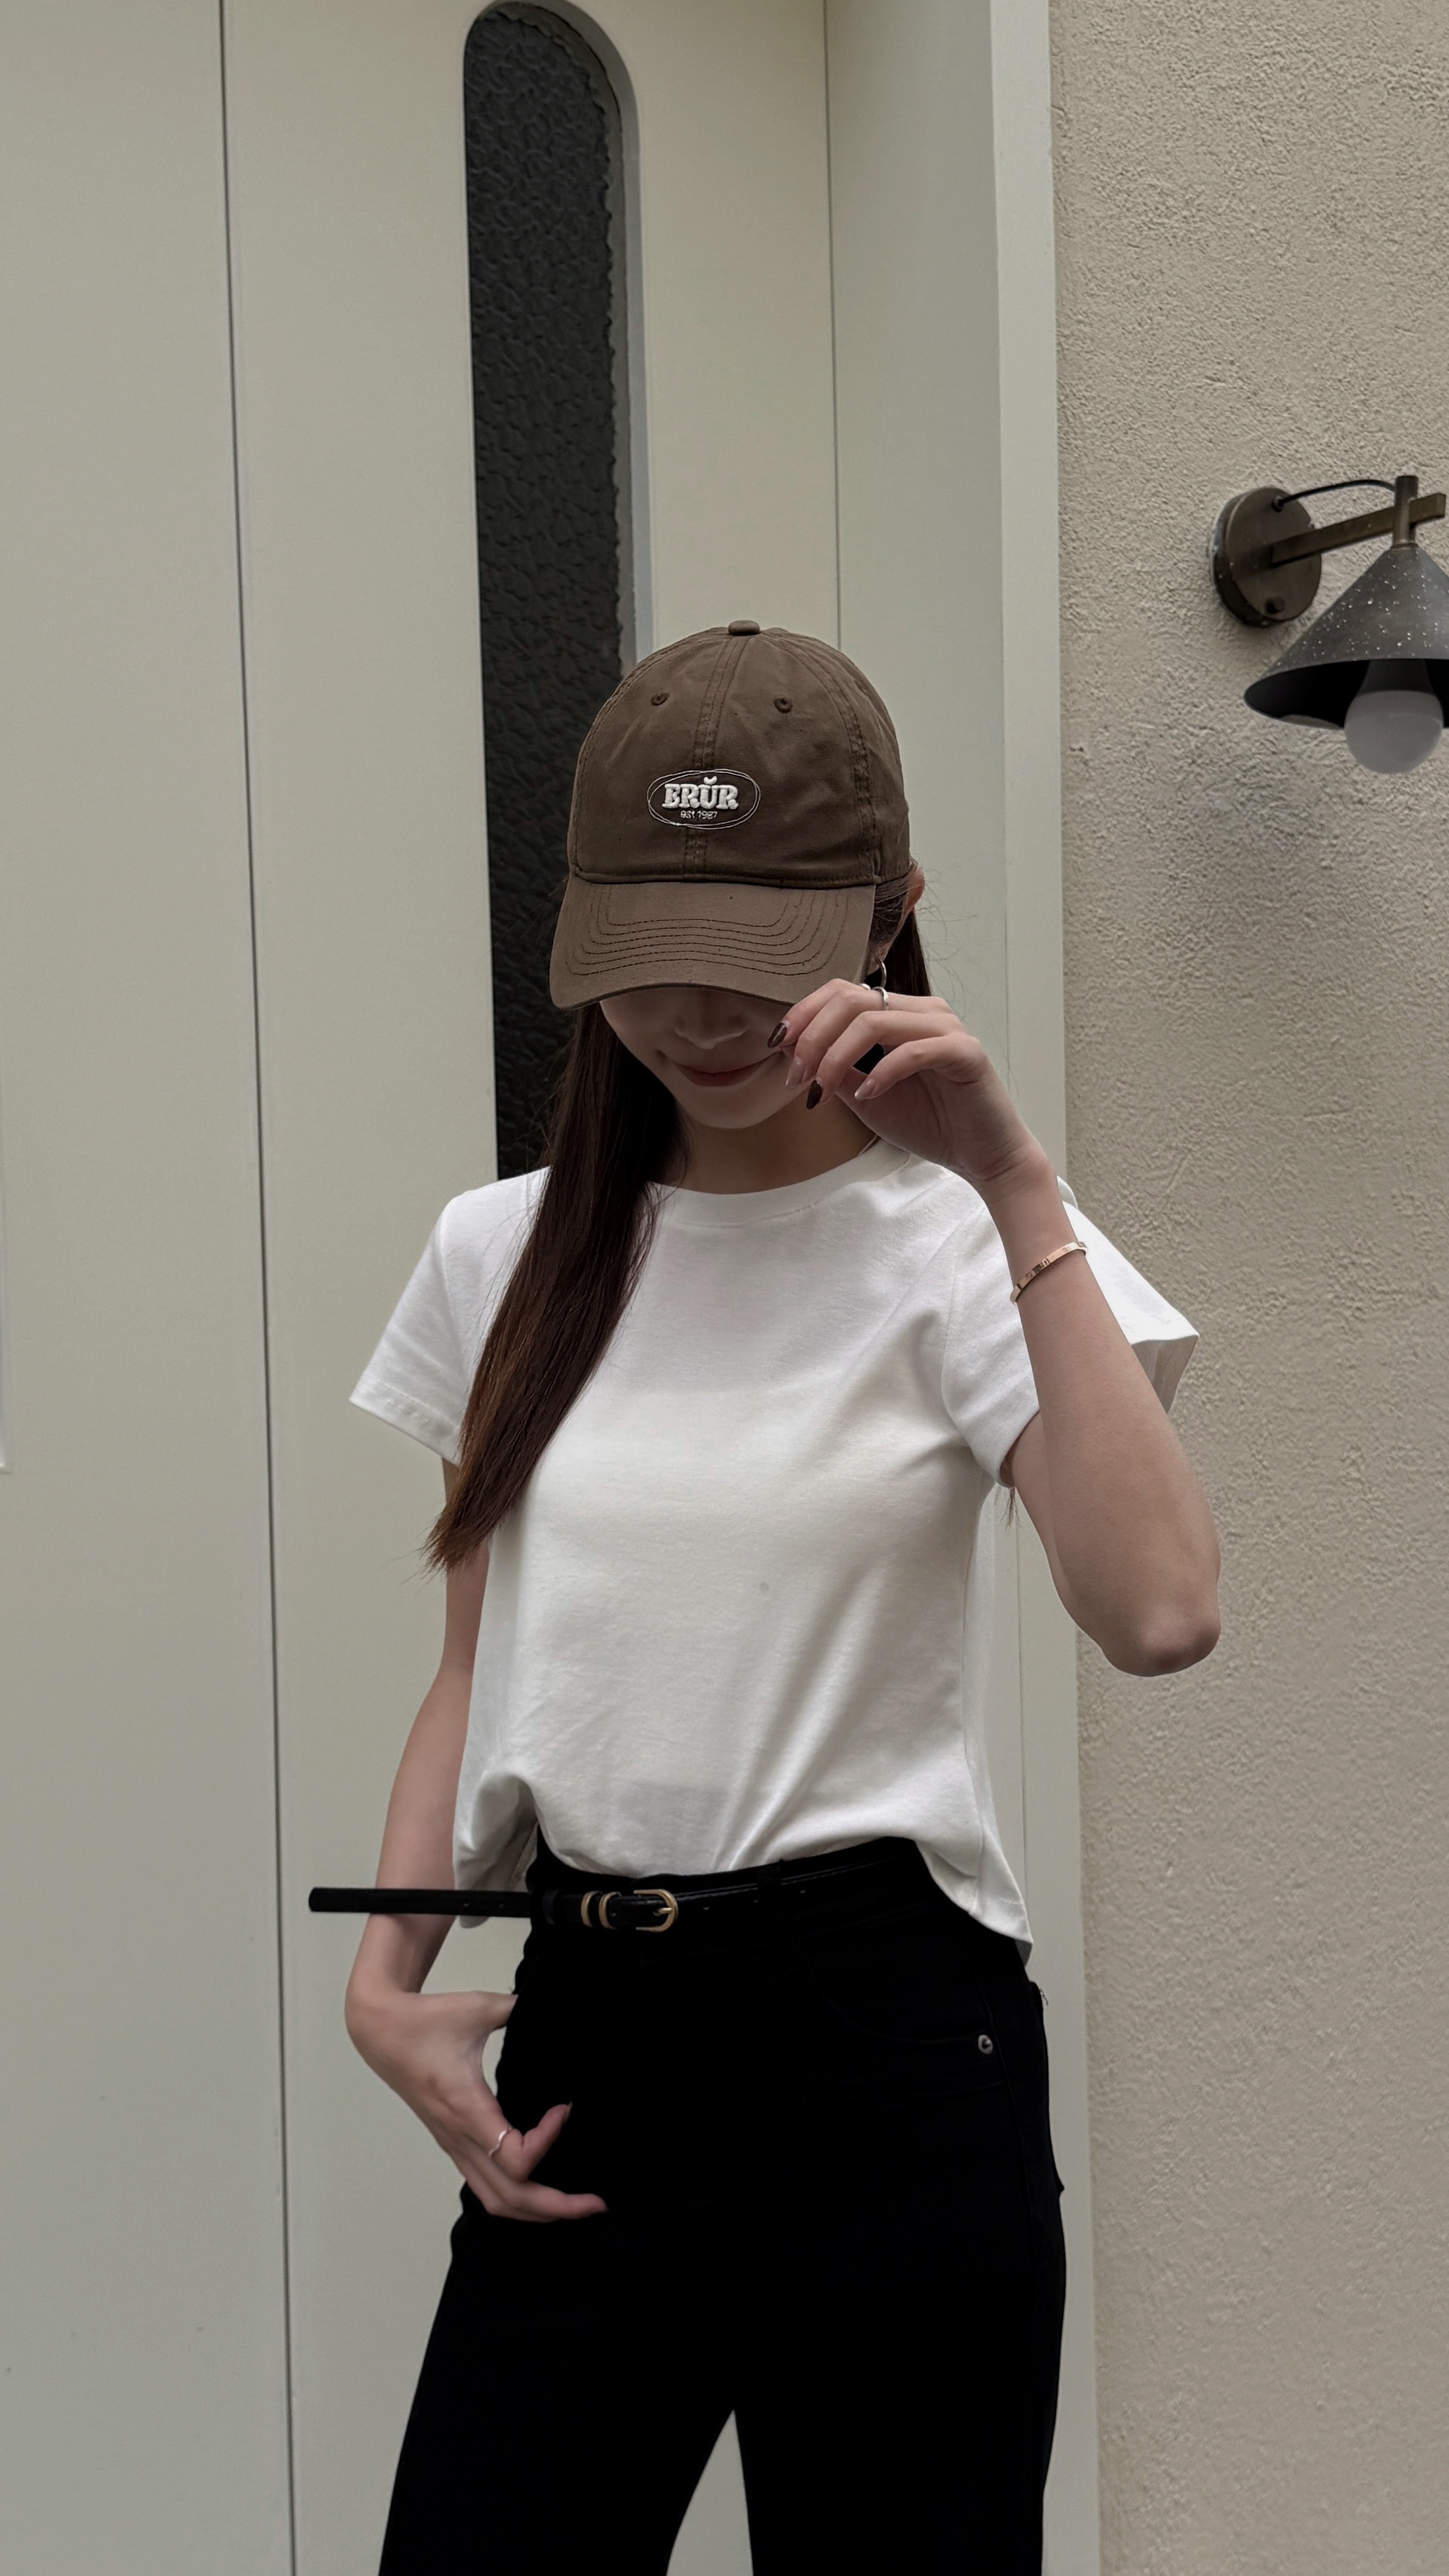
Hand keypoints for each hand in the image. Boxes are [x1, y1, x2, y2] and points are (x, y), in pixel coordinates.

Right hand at [346, 1983, 606, 2223]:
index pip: (515, 2157)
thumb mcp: (478, 2007)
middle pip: (511, 2198)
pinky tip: (540, 2186)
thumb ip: (520, 2008)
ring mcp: (454, 2145)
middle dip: (557, 2207)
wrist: (381, 2031)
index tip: (565, 2107)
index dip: (548, 2139)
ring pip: (496, 2201)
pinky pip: (485, 2186)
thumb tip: (551, 2007)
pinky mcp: (453, 2143)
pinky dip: (516, 2197)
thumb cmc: (425, 2021)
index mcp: (467, 2108)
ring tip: (573, 2206)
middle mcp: (460, 2137)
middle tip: (597, 2204)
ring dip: (537, 2211)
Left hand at [778, 980, 1043, 1195]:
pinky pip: (914, 1050)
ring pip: (875, 1020)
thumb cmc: (930, 1124)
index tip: (778, 1047)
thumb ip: (834, 1069)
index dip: (804, 1013)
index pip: (843, 992)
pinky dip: (882, 1072)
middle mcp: (922, 1012)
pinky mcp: (966, 1053)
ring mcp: (946, 1029)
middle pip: (852, 999)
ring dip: (836, 1056)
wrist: (983, 1157)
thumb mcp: (864, 1096)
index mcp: (899, 1015)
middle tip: (796, 1077)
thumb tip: (788, 1048)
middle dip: (813, 1036)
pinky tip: (867, 1095)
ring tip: (821, 1091)